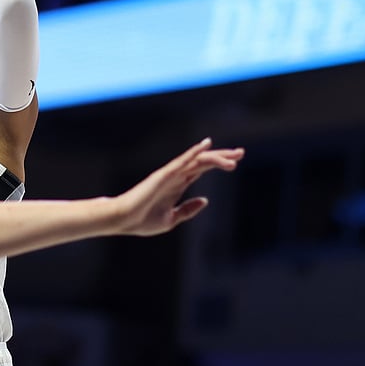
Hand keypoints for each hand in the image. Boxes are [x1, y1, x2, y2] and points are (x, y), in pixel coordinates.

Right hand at [114, 138, 243, 235]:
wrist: (123, 220)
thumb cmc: (142, 220)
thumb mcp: (172, 219)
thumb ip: (188, 209)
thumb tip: (205, 200)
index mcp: (178, 185)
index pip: (202, 169)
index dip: (219, 163)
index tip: (236, 162)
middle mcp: (176, 176)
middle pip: (203, 162)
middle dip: (223, 156)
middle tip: (241, 153)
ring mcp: (170, 174)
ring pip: (197, 160)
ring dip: (216, 157)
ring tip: (235, 156)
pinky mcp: (163, 175)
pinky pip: (182, 161)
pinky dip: (194, 152)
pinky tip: (206, 145)